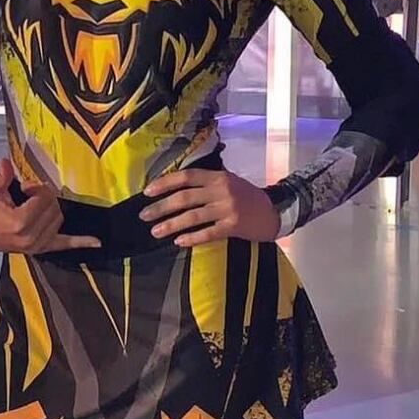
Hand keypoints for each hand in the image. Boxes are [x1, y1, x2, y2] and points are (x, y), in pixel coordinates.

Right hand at [0, 159, 101, 253]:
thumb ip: (0, 178)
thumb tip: (6, 162)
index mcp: (19, 223)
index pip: (42, 200)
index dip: (35, 189)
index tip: (25, 187)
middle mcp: (31, 236)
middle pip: (53, 207)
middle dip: (44, 196)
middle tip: (30, 193)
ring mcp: (39, 244)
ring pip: (59, 218)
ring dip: (52, 208)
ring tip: (36, 205)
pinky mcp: (44, 248)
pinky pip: (65, 244)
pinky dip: (80, 242)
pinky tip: (96, 242)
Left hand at [140, 169, 280, 247]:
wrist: (274, 212)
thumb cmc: (247, 197)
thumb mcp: (228, 182)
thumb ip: (206, 184)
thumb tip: (175, 191)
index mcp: (217, 177)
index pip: (186, 177)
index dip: (165, 183)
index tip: (147, 192)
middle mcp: (221, 190)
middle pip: (185, 197)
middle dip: (161, 207)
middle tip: (144, 215)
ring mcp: (228, 208)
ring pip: (193, 216)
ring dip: (171, 224)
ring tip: (155, 231)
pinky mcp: (233, 226)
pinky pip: (208, 233)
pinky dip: (191, 237)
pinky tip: (179, 241)